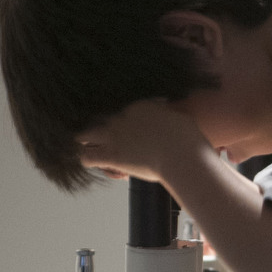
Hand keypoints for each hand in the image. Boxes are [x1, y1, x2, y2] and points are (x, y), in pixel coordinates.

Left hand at [74, 99, 207, 182]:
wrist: (182, 154)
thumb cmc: (187, 138)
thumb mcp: (179, 116)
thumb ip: (167, 114)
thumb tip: (167, 109)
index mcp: (138, 106)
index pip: (119, 111)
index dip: (122, 123)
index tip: (132, 135)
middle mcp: (121, 117)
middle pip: (97, 118)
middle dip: (98, 128)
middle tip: (107, 140)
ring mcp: (113, 136)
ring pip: (83, 135)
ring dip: (86, 142)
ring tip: (96, 151)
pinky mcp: (111, 155)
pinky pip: (86, 157)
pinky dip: (89, 161)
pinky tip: (102, 165)